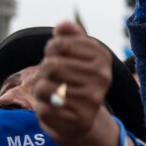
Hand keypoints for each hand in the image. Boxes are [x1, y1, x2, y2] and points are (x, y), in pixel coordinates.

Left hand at [34, 22, 113, 145]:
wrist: (81, 118)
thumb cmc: (73, 80)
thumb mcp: (74, 55)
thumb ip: (69, 36)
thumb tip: (63, 25)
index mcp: (102, 57)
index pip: (59, 44)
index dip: (50, 51)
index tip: (59, 58)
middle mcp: (103, 77)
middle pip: (51, 65)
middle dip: (44, 72)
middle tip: (54, 79)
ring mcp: (93, 100)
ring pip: (44, 86)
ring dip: (42, 90)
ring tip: (54, 94)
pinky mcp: (81, 120)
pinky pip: (44, 108)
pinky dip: (43, 107)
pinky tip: (55, 108)